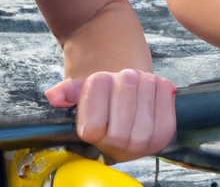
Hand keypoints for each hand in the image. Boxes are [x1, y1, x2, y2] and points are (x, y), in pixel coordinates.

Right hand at [45, 69, 175, 161]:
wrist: (127, 114)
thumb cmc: (103, 100)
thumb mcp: (84, 94)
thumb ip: (69, 91)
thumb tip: (53, 96)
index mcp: (94, 136)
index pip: (94, 108)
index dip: (97, 87)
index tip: (99, 80)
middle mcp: (119, 145)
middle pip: (124, 94)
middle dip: (123, 79)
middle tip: (122, 76)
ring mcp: (145, 141)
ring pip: (146, 91)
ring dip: (142, 79)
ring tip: (136, 80)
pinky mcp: (166, 132)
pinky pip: (165, 94)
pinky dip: (160, 84)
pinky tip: (152, 86)